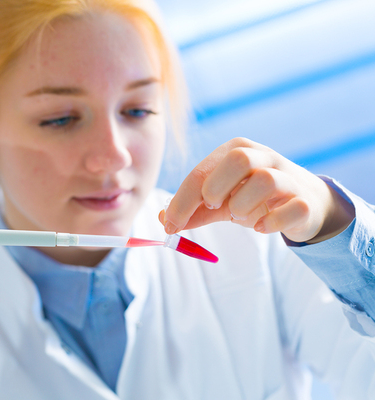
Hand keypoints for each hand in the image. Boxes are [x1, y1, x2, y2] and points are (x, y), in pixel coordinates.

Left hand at [160, 138, 354, 242]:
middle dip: (216, 187)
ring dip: (244, 205)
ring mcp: (288, 177)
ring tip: (240, 216)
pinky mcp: (305, 201)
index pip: (202, 171)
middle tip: (212, 207)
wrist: (305, 204)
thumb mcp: (221, 202)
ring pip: (266, 180)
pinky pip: (292, 208)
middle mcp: (263, 157)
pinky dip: (272, 222)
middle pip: (238, 159)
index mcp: (236, 151)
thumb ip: (194, 210)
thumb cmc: (254, 199)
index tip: (169, 224)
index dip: (182, 199)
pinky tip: (262, 227)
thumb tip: (163, 220)